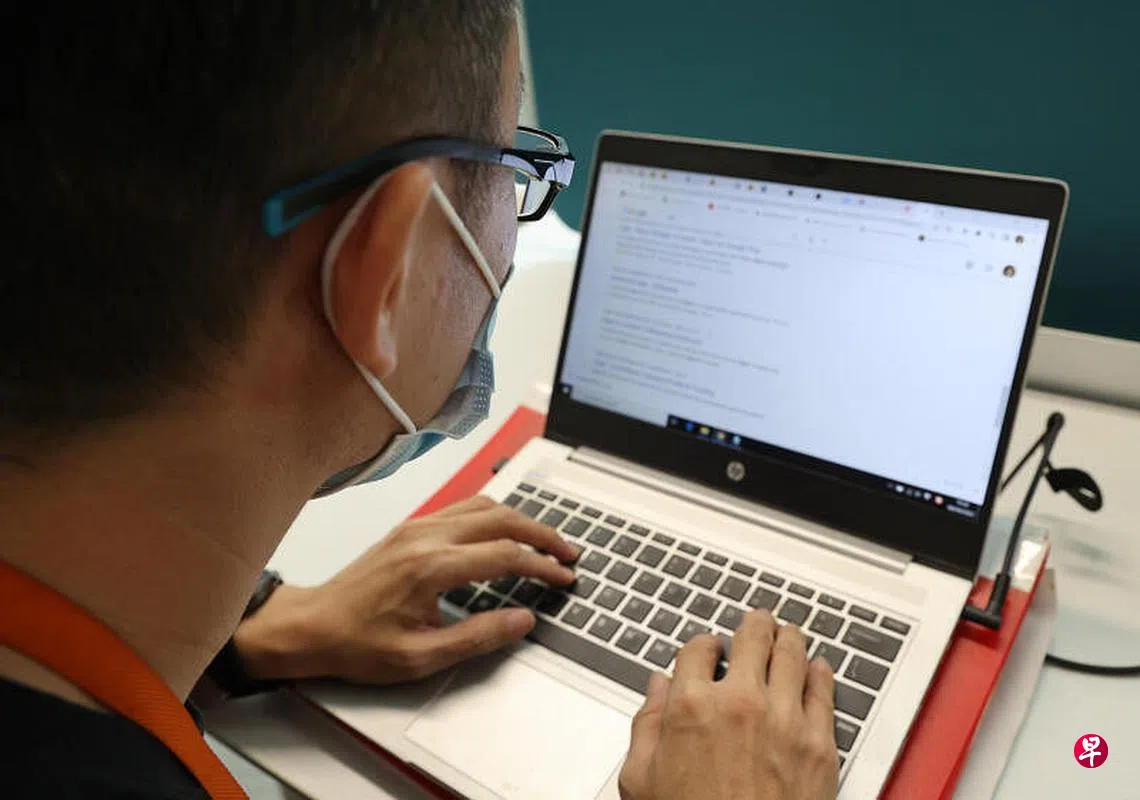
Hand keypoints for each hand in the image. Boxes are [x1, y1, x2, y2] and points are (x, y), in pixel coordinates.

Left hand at [231, 496, 578, 684]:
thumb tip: (521, 620)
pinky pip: (462, 508)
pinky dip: (494, 516)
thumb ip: (477, 637)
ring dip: (519, 519)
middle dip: (541, 534)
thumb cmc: (358, 643)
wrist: (311, 626)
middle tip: (567, 553)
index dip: (541, 565)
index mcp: (430, 568)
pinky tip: (505, 532)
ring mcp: (416, 527)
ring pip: (482, 506)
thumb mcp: (421, 657)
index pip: (504, 555)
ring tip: (544, 541)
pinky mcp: (409, 528)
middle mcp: (425, 537)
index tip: (563, 577)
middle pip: (500, 518)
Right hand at [619, 610, 837, 799]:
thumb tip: (657, 688)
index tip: (708, 648)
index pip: (699, 647)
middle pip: (752, 637)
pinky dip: (820, 673)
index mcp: (691, 706)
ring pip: (792, 653)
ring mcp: (784, 719)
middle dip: (753, 626)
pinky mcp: (820, 743)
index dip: (703, 644)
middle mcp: (740, 703)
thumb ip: (646, 725)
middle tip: (757, 622)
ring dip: (788, 638)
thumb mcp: (641, 780)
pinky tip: (817, 668)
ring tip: (788, 634)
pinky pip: (824, 691)